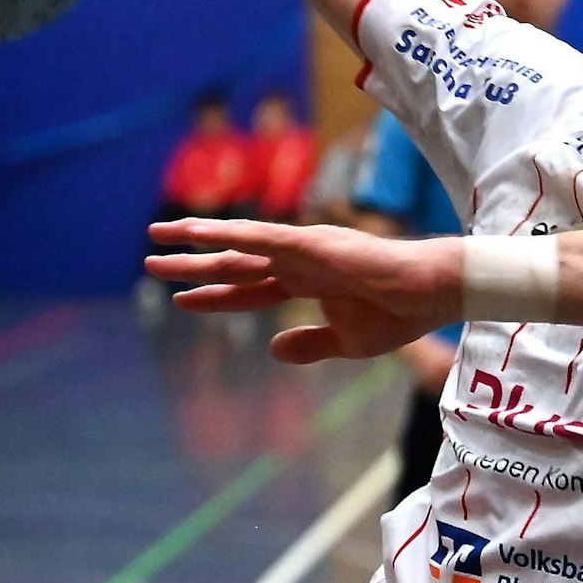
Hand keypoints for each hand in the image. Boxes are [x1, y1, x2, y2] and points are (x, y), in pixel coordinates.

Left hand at [147, 217, 461, 363]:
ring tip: (157, 236)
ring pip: (238, 243)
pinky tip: (199, 232)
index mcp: (305, 283)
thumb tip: (273, 350)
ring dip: (196, 239)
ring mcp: (303, 249)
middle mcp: (297, 260)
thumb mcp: (347, 342)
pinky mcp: (312, 244)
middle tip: (150, 260)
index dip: (214, 296)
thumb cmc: (399, 314)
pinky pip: (261, 237)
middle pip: (234, 262)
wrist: (432, 295)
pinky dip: (229, 232)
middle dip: (192, 264)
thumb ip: (310, 345)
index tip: (180, 300)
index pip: (248, 289)